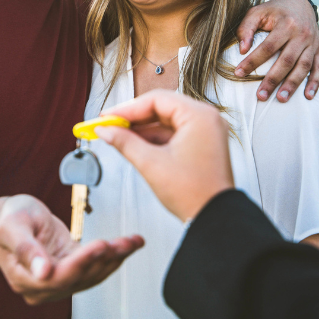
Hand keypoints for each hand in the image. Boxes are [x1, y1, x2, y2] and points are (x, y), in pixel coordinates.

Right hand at [0, 194, 143, 304]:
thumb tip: (42, 273)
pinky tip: (129, 244)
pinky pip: (95, 267)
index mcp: (23, 279)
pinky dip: (114, 256)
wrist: (13, 216)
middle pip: (79, 278)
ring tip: (132, 241)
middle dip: (104, 259)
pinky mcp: (72, 269)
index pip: (57, 277)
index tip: (99, 246)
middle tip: (124, 242)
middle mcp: (42, 286)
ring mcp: (58, 280)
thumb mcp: (12, 227)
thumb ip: (26, 249)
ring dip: (115, 258)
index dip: (80, 264)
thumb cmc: (10, 218)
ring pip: (92, 275)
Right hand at [96, 90, 233, 221]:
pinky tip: (135, 145)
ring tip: (117, 137)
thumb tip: (105, 130)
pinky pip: (174, 134)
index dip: (127, 108)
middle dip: (133, 118)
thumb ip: (124, 142)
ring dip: (142, 130)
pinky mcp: (202, 145)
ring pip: (166, 121)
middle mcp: (206, 119)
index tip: (107, 117)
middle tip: (109, 125)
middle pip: (162, 108)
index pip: (156, 100)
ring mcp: (205, 132)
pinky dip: (155, 139)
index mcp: (199, 116)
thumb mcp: (151, 164)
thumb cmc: (193, 193)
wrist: (214, 219)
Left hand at [233, 0, 318, 101]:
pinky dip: (315, 83)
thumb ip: (246, 28)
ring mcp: (313, 43)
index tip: (238, 73)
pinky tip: (308, 97)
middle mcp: (302, 34)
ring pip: (303, 67)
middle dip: (273, 80)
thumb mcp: (257, 12)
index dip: (253, 61)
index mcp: (286, 24)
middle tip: (260, 96)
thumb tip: (242, 49)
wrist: (300, 3)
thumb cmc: (274, 10)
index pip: (268, 47)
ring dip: (293, 84)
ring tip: (281, 99)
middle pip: (287, 60)